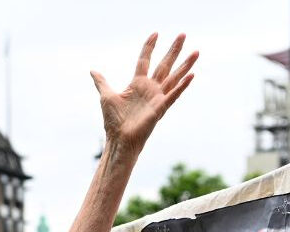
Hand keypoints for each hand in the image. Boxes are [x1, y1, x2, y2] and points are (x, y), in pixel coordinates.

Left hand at [91, 33, 196, 152]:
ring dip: (185, 64)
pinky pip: (174, 95)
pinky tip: (192, 75)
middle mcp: (150, 88)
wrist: (119, 139)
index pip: (145, 60)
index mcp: (137, 84)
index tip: (156, 33)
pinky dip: (182, 86)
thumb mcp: (106, 96)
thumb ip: (102, 82)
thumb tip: (93, 71)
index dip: (149, 47)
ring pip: (174, 77)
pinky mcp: (160, 108)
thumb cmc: (113, 121)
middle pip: (164, 64)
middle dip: (173, 50)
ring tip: (196, 52)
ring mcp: (157, 97)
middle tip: (183, 34)